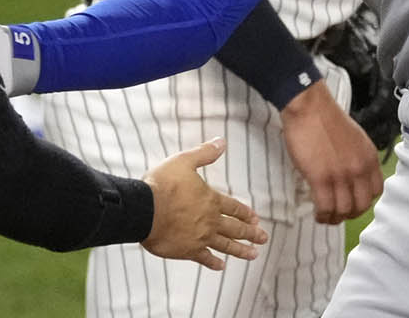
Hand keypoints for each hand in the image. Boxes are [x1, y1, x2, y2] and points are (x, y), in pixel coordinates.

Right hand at [141, 138, 268, 270]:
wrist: (144, 210)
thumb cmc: (162, 184)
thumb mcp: (184, 161)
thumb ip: (204, 153)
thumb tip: (221, 142)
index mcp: (210, 200)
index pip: (234, 208)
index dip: (245, 213)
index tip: (256, 219)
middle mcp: (210, 221)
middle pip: (235, 229)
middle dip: (251, 233)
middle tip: (263, 238)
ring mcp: (200, 237)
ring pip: (226, 245)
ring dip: (241, 250)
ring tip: (253, 254)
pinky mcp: (187, 250)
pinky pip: (205, 258)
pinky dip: (214, 263)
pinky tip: (221, 266)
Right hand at [279, 81, 383, 223]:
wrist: (309, 107)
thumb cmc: (326, 119)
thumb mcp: (355, 138)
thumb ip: (358, 159)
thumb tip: (353, 178)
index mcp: (369, 158)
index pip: (375, 192)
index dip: (364, 201)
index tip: (353, 203)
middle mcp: (359, 169)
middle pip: (361, 206)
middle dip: (349, 214)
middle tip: (338, 214)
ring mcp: (340, 175)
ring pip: (343, 211)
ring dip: (334, 218)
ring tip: (325, 216)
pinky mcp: (320, 178)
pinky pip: (325, 208)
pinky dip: (322, 215)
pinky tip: (317, 213)